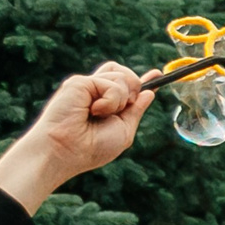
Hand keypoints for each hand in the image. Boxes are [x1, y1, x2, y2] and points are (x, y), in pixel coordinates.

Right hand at [0, 64, 153, 213]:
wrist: (67, 151)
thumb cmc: (92, 148)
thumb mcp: (124, 130)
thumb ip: (135, 111)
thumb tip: (149, 93)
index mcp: (106, 104)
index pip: (126, 85)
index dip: (142, 79)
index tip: (158, 74)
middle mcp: (95, 92)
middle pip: (125, 73)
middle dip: (134, 89)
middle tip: (121, 109)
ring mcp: (87, 85)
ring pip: (122, 76)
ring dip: (121, 100)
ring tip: (101, 114)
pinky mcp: (80, 82)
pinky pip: (112, 85)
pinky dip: (110, 101)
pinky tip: (93, 111)